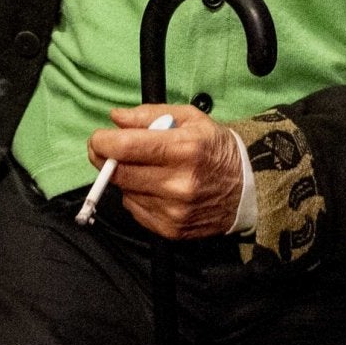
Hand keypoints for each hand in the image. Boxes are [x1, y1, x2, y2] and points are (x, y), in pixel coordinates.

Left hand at [89, 105, 245, 240]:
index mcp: (184, 148)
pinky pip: (135, 210)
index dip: (103, 142)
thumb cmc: (216, 149)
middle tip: (107, 150)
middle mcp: (178, 183)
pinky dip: (137, 197)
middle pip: (120, 173)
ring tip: (145, 168)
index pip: (127, 147)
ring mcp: (174, 210)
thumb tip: (116, 118)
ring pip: (125, 192)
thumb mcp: (190, 118)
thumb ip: (150, 114)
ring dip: (126, 178)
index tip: (98, 138)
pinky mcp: (170, 229)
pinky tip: (154, 187)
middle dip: (105, 159)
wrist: (247, 189)